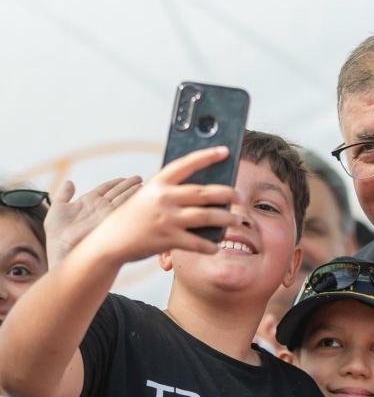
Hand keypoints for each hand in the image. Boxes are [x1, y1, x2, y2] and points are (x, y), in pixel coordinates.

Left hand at [44, 176, 141, 265]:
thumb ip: (63, 194)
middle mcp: (100, 206)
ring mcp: (107, 212)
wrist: (62, 249)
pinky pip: (124, 206)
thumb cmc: (56, 234)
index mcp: (89, 202)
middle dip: (129, 185)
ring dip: (134, 190)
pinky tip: (140, 194)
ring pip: (123, 197)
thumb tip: (69, 182)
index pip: (106, 188)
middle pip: (118, 191)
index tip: (125, 178)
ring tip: (143, 185)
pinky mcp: (112, 219)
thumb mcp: (57, 208)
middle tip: (139, 179)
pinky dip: (133, 199)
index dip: (116, 183)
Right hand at [81, 147, 241, 265]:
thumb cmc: (132, 217)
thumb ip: (170, 191)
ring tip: (236, 220)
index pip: (186, 164)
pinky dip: (210, 245)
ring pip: (207, 216)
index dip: (207, 156)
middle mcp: (163, 198)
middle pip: (204, 193)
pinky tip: (216, 245)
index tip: (225, 150)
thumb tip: (204, 191)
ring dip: (226, 219)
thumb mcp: (147, 197)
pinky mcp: (168, 239)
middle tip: (240, 197)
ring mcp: (166, 219)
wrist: (109, 241)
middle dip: (227, 194)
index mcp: (158, 183)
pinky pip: (197, 242)